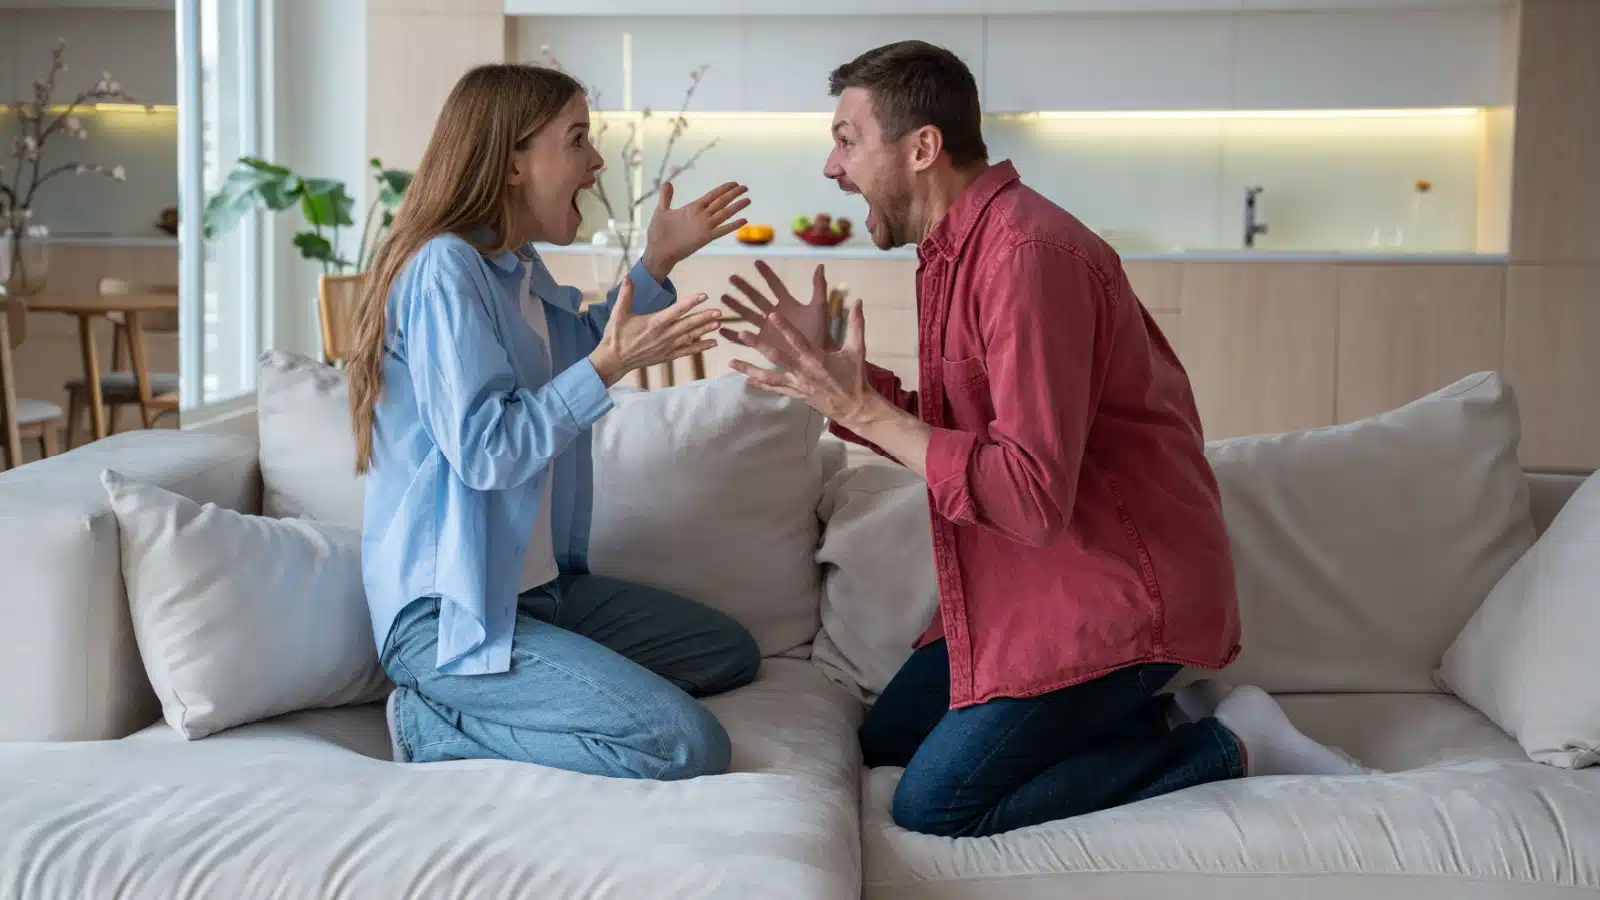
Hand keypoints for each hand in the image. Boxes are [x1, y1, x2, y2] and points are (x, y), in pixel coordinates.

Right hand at [590, 277, 720, 385]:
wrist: (614, 360)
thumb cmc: (616, 336)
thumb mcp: (618, 313)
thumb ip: (626, 295)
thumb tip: (627, 277)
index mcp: (654, 322)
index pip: (677, 310)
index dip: (691, 302)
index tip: (704, 295)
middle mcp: (664, 335)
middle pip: (688, 324)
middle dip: (704, 317)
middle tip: (719, 312)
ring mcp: (667, 346)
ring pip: (690, 337)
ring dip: (705, 330)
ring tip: (719, 324)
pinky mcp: (667, 356)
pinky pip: (687, 351)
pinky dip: (701, 347)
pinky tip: (713, 343)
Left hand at [642, 181, 750, 279]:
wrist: (657, 251)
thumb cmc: (658, 233)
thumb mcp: (661, 211)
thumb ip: (666, 197)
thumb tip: (668, 182)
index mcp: (692, 209)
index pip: (712, 196)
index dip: (723, 189)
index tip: (734, 183)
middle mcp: (701, 216)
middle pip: (721, 202)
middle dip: (733, 194)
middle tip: (745, 188)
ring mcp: (704, 227)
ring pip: (724, 214)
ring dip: (736, 207)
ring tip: (748, 200)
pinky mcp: (705, 238)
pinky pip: (722, 230)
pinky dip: (732, 226)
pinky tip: (743, 221)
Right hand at [723, 261, 831, 352]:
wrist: (818, 356)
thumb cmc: (820, 333)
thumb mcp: (819, 308)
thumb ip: (819, 287)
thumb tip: (820, 266)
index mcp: (788, 304)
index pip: (775, 285)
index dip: (766, 274)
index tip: (756, 262)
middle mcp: (774, 314)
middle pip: (756, 298)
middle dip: (744, 288)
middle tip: (732, 277)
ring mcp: (767, 329)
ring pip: (747, 314)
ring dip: (736, 307)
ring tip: (724, 298)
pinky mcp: (763, 343)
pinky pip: (744, 339)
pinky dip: (732, 335)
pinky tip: (722, 330)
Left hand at [725, 298, 872, 425]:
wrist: (853, 408)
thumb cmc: (854, 377)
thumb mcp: (857, 349)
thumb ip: (856, 324)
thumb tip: (859, 300)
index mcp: (817, 359)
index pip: (798, 340)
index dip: (785, 327)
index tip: (772, 314)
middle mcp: (803, 372)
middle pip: (776, 357)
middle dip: (758, 345)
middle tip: (742, 333)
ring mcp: (797, 385)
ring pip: (768, 376)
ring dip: (749, 369)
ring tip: (731, 362)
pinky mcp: (795, 394)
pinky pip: (774, 389)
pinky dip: (760, 384)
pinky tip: (745, 380)